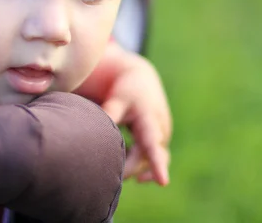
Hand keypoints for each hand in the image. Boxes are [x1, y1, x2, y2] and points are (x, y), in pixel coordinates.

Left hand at [77, 42, 171, 185]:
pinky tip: (135, 174)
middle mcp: (160, 130)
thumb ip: (110, 114)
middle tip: (110, 175)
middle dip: (131, 168)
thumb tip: (97, 132)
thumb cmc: (127, 90)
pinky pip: (154, 158)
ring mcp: (162, 136)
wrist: (142, 80)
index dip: (157, 164)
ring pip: (150, 159)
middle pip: (147, 157)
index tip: (164, 182)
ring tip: (116, 168)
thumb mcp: (118, 99)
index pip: (153, 145)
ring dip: (135, 166)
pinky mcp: (159, 140)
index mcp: (149, 119)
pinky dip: (142, 165)